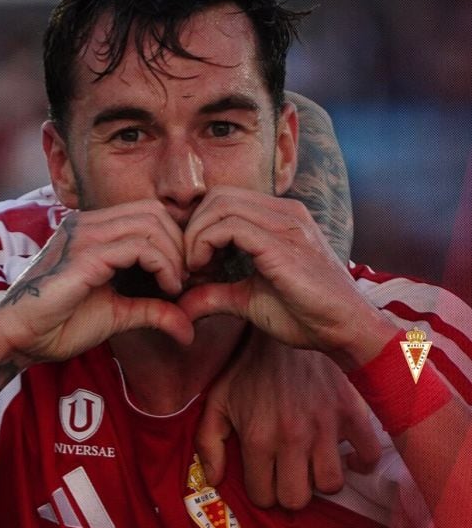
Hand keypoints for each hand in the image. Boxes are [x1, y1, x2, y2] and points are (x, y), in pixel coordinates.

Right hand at [0, 200, 194, 367]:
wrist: (18, 338)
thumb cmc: (57, 325)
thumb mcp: (117, 314)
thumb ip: (151, 310)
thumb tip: (189, 329)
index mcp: (90, 230)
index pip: (147, 214)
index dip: (173, 242)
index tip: (182, 278)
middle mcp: (86, 224)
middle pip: (154, 212)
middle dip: (179, 245)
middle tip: (184, 281)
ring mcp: (83, 236)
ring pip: (151, 224)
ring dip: (174, 256)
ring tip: (175, 287)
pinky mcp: (84, 256)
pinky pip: (139, 246)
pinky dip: (163, 265)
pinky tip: (167, 289)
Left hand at [178, 186, 393, 366]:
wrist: (347, 331)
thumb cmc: (305, 315)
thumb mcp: (248, 300)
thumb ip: (214, 294)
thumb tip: (180, 304)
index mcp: (280, 218)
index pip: (224, 200)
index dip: (199, 227)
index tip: (193, 264)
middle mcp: (284, 212)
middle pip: (218, 196)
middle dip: (192, 228)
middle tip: (189, 264)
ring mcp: (286, 224)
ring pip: (219, 205)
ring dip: (195, 237)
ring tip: (195, 269)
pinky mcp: (282, 244)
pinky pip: (229, 227)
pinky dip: (205, 244)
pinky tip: (203, 271)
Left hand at [196, 330, 382, 508]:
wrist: (283, 333)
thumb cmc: (247, 369)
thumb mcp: (217, 401)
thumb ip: (208, 443)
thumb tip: (213, 480)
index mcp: (258, 438)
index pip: (264, 496)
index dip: (261, 491)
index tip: (263, 478)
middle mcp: (293, 438)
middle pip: (298, 499)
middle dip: (288, 490)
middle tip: (286, 473)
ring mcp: (326, 426)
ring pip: (331, 484)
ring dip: (319, 478)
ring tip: (310, 462)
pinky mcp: (352, 412)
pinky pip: (369, 457)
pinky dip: (360, 462)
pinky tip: (344, 454)